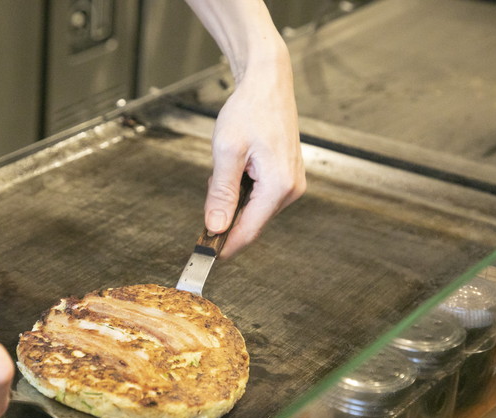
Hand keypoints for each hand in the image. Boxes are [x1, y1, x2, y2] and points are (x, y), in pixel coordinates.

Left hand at [205, 52, 305, 258]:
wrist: (267, 84)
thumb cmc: (250, 110)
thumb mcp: (227, 152)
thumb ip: (221, 193)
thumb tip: (216, 226)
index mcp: (279, 186)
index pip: (248, 231)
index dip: (224, 246)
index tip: (204, 255)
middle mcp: (291, 189)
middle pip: (251, 222)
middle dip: (225, 213)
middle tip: (213, 182)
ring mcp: (291, 184)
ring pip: (253, 210)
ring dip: (233, 198)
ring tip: (227, 166)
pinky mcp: (286, 178)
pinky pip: (259, 197)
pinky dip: (242, 189)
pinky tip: (237, 166)